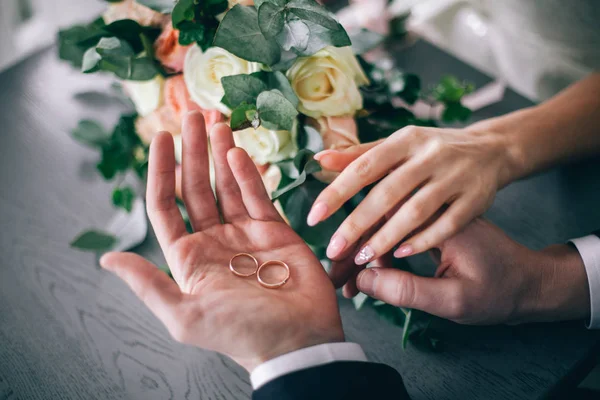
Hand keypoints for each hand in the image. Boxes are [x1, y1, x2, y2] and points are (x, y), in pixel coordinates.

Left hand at [100, 112, 343, 371]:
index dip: (160, 170)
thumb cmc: (241, 332)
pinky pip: (257, 195)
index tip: (160, 138)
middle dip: (193, 151)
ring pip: (227, 185)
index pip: (166, 205)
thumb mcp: (185, 315)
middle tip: (193, 116)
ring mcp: (244, 233)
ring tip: (215, 121)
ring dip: (220, 153)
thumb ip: (147, 284)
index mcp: (187, 258)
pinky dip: (247, 173)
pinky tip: (237, 152)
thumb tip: (106, 259)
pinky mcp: (274, 231)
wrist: (298, 340)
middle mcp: (213, 240)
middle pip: (196, 187)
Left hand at [307, 125, 519, 269]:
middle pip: (388, 192)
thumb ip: (360, 155)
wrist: (492, 150)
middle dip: (357, 222)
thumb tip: (319, 159)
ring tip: (363, 257)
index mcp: (406, 139)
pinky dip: (424, 240)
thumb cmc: (432, 150)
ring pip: (416, 210)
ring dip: (387, 236)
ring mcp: (456, 176)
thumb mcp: (398, 144)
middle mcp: (431, 155)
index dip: (337, 192)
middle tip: (334, 249)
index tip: (314, 216)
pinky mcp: (476, 198)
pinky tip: (401, 255)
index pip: (365, 166)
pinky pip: (447, 224)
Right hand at [355, 218, 589, 324]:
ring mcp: (429, 214)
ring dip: (360, 250)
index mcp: (438, 219)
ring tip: (345, 280)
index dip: (353, 246)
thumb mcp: (454, 300)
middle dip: (350, 250)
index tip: (336, 272)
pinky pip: (393, 229)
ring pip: (381, 223)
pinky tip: (365, 270)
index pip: (382, 221)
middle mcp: (431, 206)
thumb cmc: (498, 291)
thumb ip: (409, 290)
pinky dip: (377, 249)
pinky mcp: (429, 223)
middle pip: (376, 219)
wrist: (530, 281)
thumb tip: (364, 279)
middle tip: (334, 278)